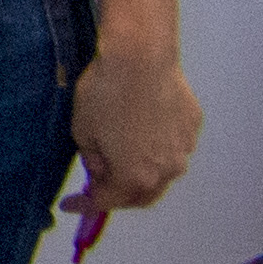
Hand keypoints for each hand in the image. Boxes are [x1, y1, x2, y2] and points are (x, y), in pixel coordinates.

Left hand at [70, 32, 199, 226]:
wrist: (141, 58)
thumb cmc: (105, 95)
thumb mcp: (83, 132)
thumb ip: (93, 160)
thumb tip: (101, 169)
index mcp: (135, 178)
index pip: (106, 202)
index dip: (85, 205)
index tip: (70, 204)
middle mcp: (167, 171)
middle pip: (141, 195)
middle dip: (118, 195)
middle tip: (96, 186)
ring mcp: (184, 149)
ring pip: (162, 172)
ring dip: (140, 172)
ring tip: (119, 157)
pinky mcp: (193, 126)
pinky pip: (173, 146)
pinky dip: (155, 148)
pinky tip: (140, 131)